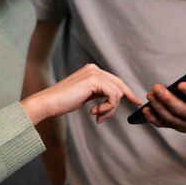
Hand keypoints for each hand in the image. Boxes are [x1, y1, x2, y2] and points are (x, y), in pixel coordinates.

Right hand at [22, 64, 141, 124]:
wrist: (49, 103)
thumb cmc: (63, 102)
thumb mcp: (84, 95)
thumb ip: (98, 93)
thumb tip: (113, 97)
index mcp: (92, 70)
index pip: (115, 80)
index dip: (127, 92)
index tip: (136, 102)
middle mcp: (94, 68)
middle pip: (119, 86)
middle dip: (119, 103)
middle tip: (111, 115)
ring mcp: (94, 73)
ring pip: (117, 93)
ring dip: (110, 109)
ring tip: (97, 116)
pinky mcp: (94, 80)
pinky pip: (113, 96)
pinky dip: (107, 108)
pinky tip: (94, 113)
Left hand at [142, 67, 185, 134]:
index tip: (181, 84)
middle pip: (181, 110)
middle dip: (168, 99)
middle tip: (156, 88)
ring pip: (170, 118)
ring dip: (158, 107)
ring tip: (150, 94)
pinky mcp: (177, 127)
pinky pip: (163, 124)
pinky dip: (153, 119)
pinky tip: (145, 109)